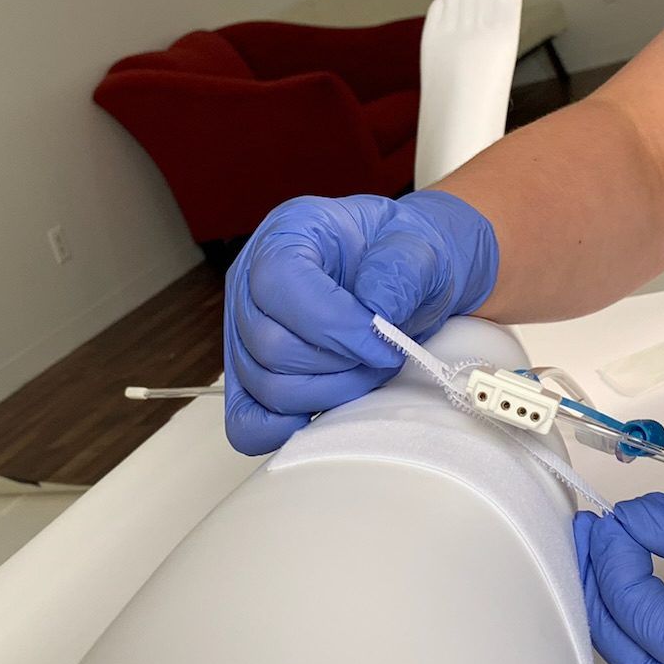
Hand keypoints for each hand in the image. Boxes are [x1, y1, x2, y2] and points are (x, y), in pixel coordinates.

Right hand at [223, 191, 498, 454]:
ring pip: (265, 385)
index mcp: (287, 234)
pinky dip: (280, 429)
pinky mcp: (250, 375)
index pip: (280, 284)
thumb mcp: (418, 245)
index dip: (331, 324)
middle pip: (270, 344)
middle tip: (384, 357)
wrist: (404, 278)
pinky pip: (244, 419)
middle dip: (339, 364)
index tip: (382, 345)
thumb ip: (401, 269)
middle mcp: (250, 281)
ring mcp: (244, 331)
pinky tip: (320, 418)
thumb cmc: (402, 258)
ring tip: (367, 372)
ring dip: (327, 393)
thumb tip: (378, 311)